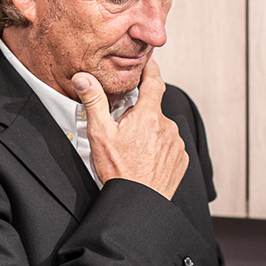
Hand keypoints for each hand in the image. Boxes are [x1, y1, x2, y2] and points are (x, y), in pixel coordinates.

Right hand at [73, 57, 187, 200]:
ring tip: (134, 150)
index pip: (154, 82)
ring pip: (162, 129)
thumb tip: (83, 78)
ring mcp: (177, 144)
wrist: (137, 202)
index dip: (151, 70)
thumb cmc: (118, 170)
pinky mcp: (182, 159)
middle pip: (154, 110)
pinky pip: (170, 146)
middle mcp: (168, 127)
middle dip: (141, 115)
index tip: (150, 62)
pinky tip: (146, 159)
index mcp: (149, 116)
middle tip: (125, 129)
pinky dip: (159, 148)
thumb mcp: (100, 133)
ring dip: (151, 133)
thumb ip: (93, 101)